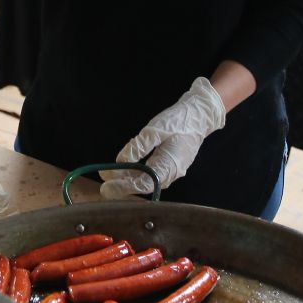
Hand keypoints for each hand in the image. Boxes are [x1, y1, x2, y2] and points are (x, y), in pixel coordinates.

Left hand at [100, 78, 225, 198]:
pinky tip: (124, 168)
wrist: (199, 116)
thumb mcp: (155, 129)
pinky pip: (151, 174)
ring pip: (146, 180)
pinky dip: (136, 173)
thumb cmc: (179, 120)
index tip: (107, 187)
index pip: (143, 183)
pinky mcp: (169, 165)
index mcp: (169, 165)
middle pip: (143, 185)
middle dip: (122, 183)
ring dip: (127, 178)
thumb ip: (138, 146)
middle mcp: (171, 173)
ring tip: (109, 173)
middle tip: (103, 179)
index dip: (123, 187)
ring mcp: (171, 171)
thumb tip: (121, 161)